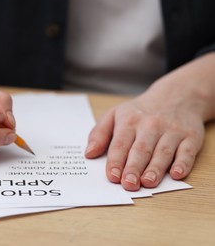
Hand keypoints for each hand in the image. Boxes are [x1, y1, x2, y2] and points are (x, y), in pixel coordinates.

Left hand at [85, 53, 214, 190]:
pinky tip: (177, 174)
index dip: (115, 161)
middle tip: (128, 184)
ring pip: (163, 151)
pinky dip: (183, 163)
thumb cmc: (140, 111)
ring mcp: (171, 131)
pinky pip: (187, 151)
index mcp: (129, 121)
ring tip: (147, 182)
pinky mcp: (190, 137)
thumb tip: (89, 153)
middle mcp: (150, 126)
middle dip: (134, 167)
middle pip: (141, 149)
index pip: (120, 144)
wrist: (177, 95)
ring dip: (155, 168)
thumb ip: (99, 134)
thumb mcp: (114, 114)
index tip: (112, 176)